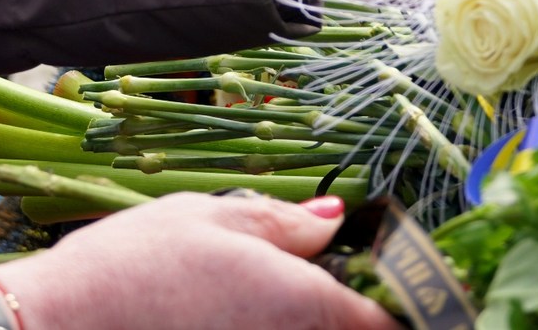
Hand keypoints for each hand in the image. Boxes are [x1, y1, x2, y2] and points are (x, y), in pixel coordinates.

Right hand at [0, 193, 393, 329]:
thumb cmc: (131, 268)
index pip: (396, 320)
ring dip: (302, 320)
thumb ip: (283, 222)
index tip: (391, 276)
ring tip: (260, 296)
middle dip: (353, 311)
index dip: (405, 297)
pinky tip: (229, 315)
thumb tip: (334, 220)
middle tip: (329, 278)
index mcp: (310, 307)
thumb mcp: (209, 217)